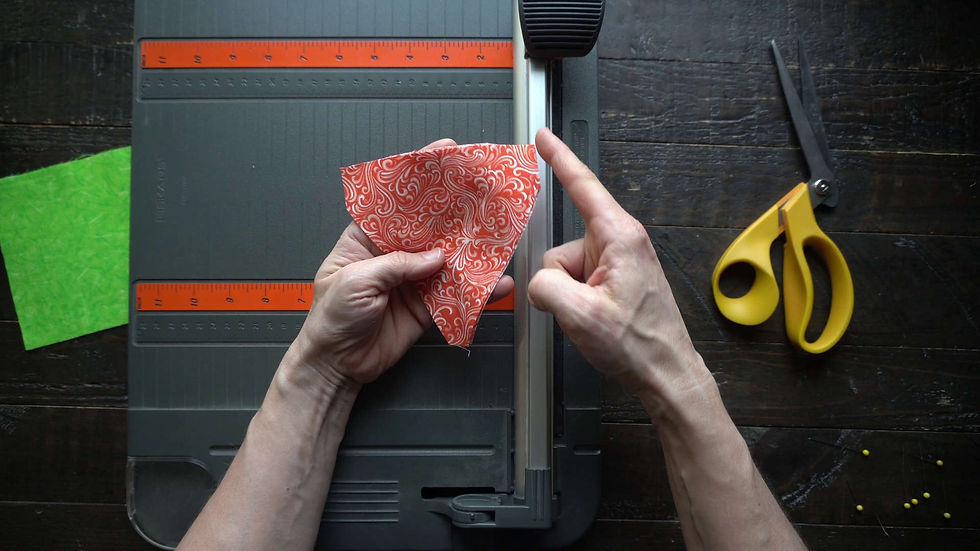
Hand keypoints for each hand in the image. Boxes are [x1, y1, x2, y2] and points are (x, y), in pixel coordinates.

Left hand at [295, 139, 514, 386]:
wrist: (337, 365)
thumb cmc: (331, 318)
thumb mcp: (357, 281)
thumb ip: (396, 265)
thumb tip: (435, 257)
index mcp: (366, 237)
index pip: (395, 200)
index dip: (418, 176)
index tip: (444, 154)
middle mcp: (392, 254)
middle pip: (428, 225)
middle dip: (454, 209)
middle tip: (482, 191)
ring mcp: (412, 279)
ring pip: (447, 258)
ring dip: (471, 249)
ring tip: (496, 235)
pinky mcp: (426, 305)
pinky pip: (455, 293)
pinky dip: (477, 290)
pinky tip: (495, 283)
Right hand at [528, 128, 708, 403]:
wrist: (665, 373)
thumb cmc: (638, 344)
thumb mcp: (580, 316)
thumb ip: (546, 288)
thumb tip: (538, 283)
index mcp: (619, 237)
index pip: (583, 186)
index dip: (559, 158)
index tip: (543, 136)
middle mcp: (622, 242)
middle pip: (563, 244)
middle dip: (559, 277)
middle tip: (580, 309)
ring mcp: (619, 262)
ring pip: (566, 267)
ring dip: (568, 295)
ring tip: (594, 318)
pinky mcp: (617, 279)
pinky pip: (578, 281)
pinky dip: (577, 301)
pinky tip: (596, 320)